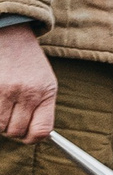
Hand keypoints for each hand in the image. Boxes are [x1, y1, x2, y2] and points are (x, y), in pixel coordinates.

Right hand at [0, 22, 54, 142]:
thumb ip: (42, 108)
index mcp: (46, 92)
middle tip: (10, 116)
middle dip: (12, 129)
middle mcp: (26, 92)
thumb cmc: (27, 63)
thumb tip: (35, 136)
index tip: (27, 136)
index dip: (33, 138)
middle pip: (16, 131)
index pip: (42, 130)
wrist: (9, 35)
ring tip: (2, 107)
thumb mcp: (45, 82)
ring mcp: (5, 90)